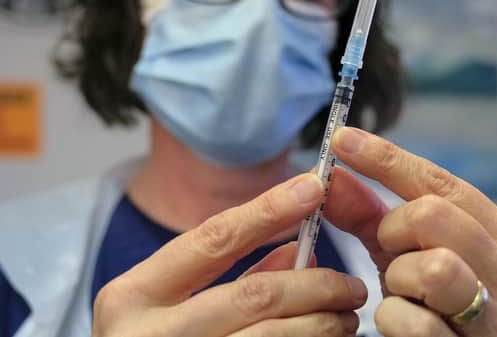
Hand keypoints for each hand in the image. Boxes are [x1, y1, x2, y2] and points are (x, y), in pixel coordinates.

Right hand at [93, 173, 365, 336]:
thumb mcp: (168, 305)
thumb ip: (229, 275)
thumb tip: (298, 251)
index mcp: (132, 296)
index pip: (214, 237)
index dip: (269, 209)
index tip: (313, 187)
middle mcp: (147, 336)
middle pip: (256, 293)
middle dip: (317, 284)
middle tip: (352, 285)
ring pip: (274, 336)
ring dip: (323, 323)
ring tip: (347, 316)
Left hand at [324, 127, 496, 335]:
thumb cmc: (430, 300)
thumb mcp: (401, 249)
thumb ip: (367, 213)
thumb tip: (331, 176)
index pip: (441, 182)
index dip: (386, 159)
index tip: (342, 139)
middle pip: (434, 215)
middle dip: (394, 229)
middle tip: (390, 249)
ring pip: (435, 268)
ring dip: (399, 276)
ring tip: (401, 287)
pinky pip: (416, 323)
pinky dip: (394, 318)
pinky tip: (402, 321)